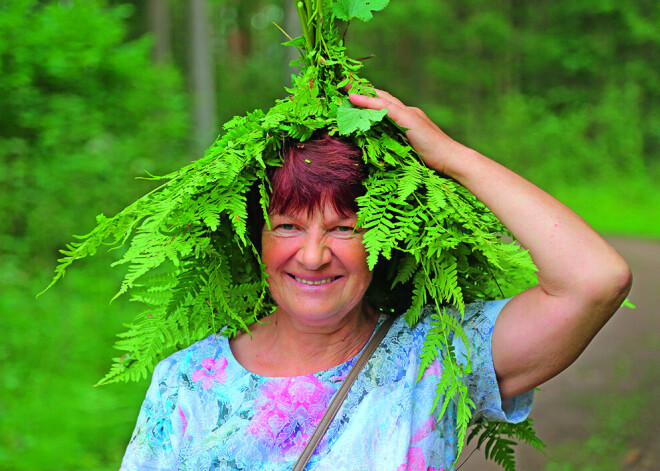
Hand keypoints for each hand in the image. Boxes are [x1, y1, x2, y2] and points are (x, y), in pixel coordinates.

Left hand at [347, 88, 467, 175]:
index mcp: (408, 118)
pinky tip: (353, 97)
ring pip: (380, 98)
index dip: (369, 98)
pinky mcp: (408, 119)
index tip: (352, 93)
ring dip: (360, 91)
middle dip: (361, 89)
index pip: (385, 104)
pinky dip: (367, 101)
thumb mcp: (410, 150)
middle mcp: (408, 111)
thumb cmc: (434, 160)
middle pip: (380, 96)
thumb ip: (398, 144)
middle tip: (342, 81)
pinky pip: (383, 107)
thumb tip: (382, 148)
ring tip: (342, 84)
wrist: (452, 159)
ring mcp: (408, 113)